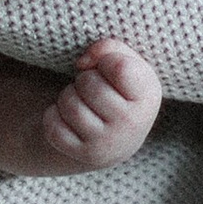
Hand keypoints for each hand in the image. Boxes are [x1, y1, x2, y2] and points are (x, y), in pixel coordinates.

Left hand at [38, 39, 159, 168]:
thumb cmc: (120, 89)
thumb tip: (82, 63)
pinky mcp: (85, 155)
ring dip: (68, 96)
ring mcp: (109, 143)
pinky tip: (69, 119)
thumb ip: (108, 48)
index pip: (118, 67)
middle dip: (84, 79)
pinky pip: (53, 127)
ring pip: (69, 104)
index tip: (109, 69)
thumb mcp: (126, 61)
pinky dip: (53, 117)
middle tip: (92, 88)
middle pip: (88, 83)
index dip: (105, 60)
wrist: (117, 137)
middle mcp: (133, 124)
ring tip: (82, 102)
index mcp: (148, 96)